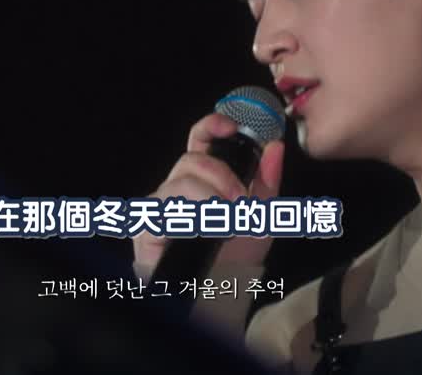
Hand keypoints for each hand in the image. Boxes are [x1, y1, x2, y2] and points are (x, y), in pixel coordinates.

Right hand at [132, 112, 284, 274]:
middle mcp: (179, 188)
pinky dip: (191, 216)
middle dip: (221, 174)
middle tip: (242, 200)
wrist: (222, 294)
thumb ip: (268, 181)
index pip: (200, 141)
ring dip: (210, 198)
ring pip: (179, 183)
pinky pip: (163, 210)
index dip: (212, 126)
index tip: (232, 126)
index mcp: (205, 179)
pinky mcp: (147, 228)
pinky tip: (205, 229)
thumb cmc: (236, 256)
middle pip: (190, 159)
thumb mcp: (263, 216)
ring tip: (227, 221)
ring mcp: (161, 207)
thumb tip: (274, 147)